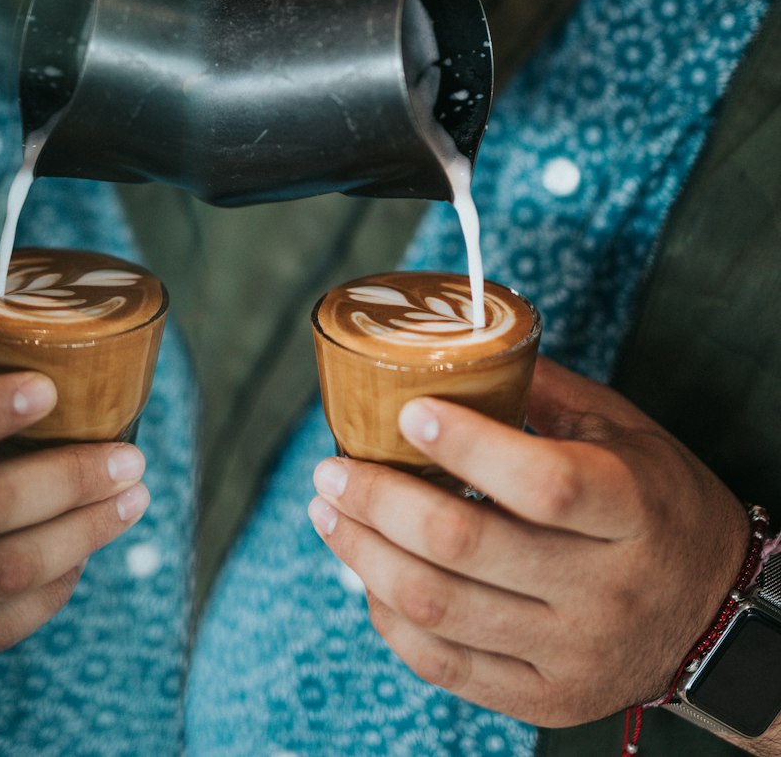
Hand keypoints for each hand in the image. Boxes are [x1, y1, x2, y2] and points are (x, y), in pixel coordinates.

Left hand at [308, 356, 751, 729]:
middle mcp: (604, 589)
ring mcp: (572, 653)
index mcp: (631, 509)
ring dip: (364, 555)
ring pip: (441, 609)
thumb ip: (544, 389)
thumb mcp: (624, 430)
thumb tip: (457, 344)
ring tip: (327, 511)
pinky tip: (366, 573)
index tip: (408, 410)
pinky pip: (446, 665)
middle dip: (380, 500)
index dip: (465, 445)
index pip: (540, 482)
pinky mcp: (545, 700)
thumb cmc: (657, 501)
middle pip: (467, 547)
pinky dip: (391, 618)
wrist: (716, 615)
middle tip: (331, 466)